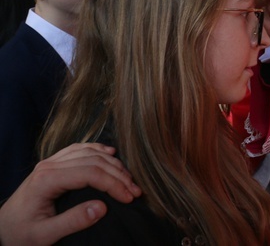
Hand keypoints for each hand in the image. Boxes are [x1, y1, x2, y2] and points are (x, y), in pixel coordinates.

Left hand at [0, 143, 140, 245]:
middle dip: (119, 175)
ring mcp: (50, 162)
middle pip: (94, 161)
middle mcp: (49, 165)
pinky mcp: (52, 164)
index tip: (130, 197)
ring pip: (89, 152)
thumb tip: (102, 208)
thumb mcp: (44, 235)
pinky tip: (110, 153)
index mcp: (46, 180)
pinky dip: (97, 150)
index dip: (114, 184)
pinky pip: (79, 149)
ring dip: (113, 164)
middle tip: (136, 191)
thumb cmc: (19, 235)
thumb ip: (72, 222)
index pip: (91, 173)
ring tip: (129, 179)